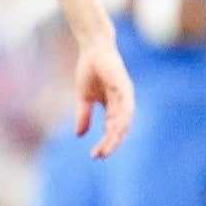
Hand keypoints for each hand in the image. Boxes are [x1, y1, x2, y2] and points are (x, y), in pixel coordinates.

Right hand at [71, 40, 134, 158]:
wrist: (92, 50)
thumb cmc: (89, 70)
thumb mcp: (83, 98)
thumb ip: (83, 116)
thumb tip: (79, 135)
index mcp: (113, 107)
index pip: (111, 130)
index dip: (104, 143)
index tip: (95, 156)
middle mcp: (122, 104)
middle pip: (119, 129)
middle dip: (111, 143)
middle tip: (101, 156)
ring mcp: (125, 96)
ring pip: (124, 121)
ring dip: (116, 135)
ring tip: (107, 146)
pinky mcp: (125, 87)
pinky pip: (126, 107)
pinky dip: (122, 119)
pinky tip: (114, 129)